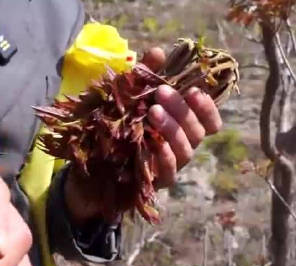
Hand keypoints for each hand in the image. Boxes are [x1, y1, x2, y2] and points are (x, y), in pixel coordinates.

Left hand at [63, 48, 222, 223]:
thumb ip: (144, 76)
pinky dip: (165, 157)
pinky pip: (169, 172)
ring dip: (173, 129)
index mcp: (180, 127)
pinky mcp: (155, 183)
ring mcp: (170, 166)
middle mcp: (180, 147)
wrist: (87, 167)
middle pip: (197, 131)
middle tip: (162, 92)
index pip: (209, 122)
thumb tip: (158, 52)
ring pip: (186, 150)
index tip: (195, 91)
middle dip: (183, 110)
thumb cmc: (112, 127)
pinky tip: (155, 143)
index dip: (208, 108)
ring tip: (153, 111)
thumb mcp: (125, 97)